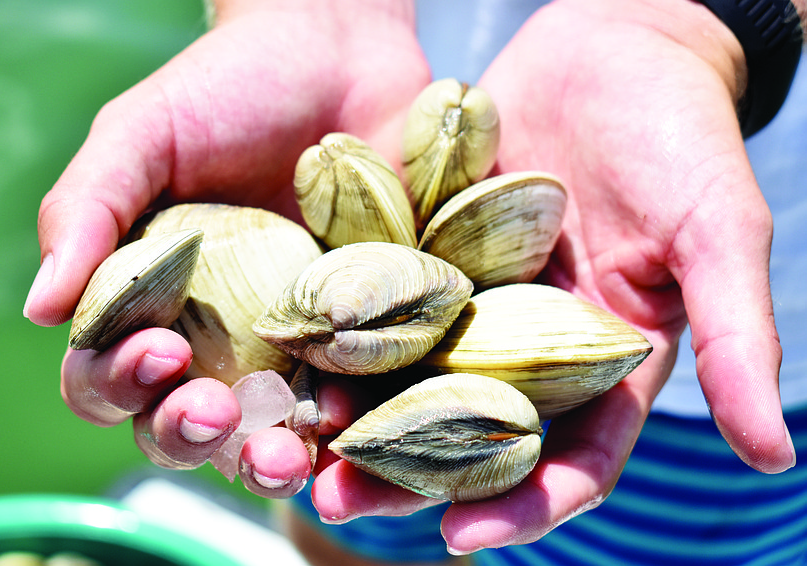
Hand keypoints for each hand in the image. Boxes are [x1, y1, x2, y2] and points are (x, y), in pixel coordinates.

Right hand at [23, 0, 429, 470]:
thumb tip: (40, 307)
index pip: (113, 371)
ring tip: (281, 459)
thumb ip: (86, 211)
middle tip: (210, 413)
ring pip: (266, 432)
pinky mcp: (361, 333)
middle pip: (185, 422)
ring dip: (264, 460)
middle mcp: (216, 334)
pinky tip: (349, 424)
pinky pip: (351, 397)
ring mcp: (292, 341)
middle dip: (188, 434)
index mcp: (149, 299)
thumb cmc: (229, 87)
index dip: (120, 380)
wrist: (340, 53)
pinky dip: (346, 425)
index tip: (158, 349)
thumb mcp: (142, 134)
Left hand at [311, 0, 795, 552]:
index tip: (464, 537)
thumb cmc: (681, 136)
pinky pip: (382, 296)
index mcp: (604, 360)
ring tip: (297, 445)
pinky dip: (343, 326)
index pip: (569, 456)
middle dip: (409, 474)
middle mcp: (530, 343)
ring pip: (410, 373)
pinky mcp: (430, 248)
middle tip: (340, 503)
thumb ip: (737, 335)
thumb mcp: (717, 230)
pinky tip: (292, 347)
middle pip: (468, 430)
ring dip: (358, 413)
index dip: (524, 503)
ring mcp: (474, 297)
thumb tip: (772, 453)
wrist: (615, 47)